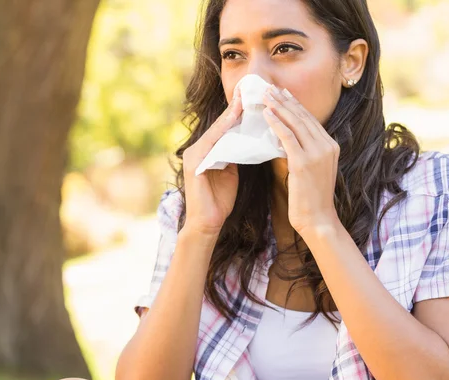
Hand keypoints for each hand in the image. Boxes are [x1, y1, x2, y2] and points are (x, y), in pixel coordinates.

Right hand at [182, 88, 242, 235]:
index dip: (239, 111)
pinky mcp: (194, 162)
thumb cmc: (219, 200)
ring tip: (245, 97)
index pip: (225, 127)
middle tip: (250, 88)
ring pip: (217, 130)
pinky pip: (212, 142)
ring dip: (231, 113)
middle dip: (235, 106)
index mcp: (207, 150)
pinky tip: (235, 118)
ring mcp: (194, 154)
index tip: (254, 96)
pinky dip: (223, 129)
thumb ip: (235, 155)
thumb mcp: (231, 172)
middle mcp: (198, 148)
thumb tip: (249, 140)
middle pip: (221, 124)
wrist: (207, 223)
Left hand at [262, 85, 339, 234]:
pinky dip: (277, 123)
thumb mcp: (312, 171)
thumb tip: (285, 139)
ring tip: (265, 95)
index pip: (311, 120)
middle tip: (270, 88)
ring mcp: (317, 153)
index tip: (282, 93)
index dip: (295, 105)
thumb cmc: (311, 199)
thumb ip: (304, 153)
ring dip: (279, 107)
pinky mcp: (303, 162)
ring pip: (296, 123)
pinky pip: (288, 137)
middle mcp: (327, 146)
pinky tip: (267, 114)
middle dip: (285, 100)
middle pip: (303, 117)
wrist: (319, 220)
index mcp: (331, 146)